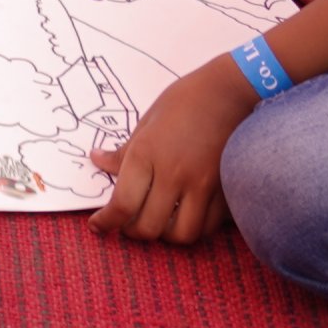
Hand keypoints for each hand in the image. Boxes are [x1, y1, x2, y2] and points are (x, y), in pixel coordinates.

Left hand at [90, 60, 251, 245]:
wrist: (230, 91)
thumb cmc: (184, 100)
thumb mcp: (146, 121)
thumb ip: (124, 151)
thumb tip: (97, 160)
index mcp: (147, 155)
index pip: (122, 204)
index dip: (107, 222)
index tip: (98, 226)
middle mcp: (173, 175)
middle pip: (149, 227)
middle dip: (133, 232)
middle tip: (127, 224)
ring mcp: (202, 185)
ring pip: (181, 235)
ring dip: (165, 236)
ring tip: (158, 222)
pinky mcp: (225, 190)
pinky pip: (207, 226)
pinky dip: (193, 228)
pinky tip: (184, 216)